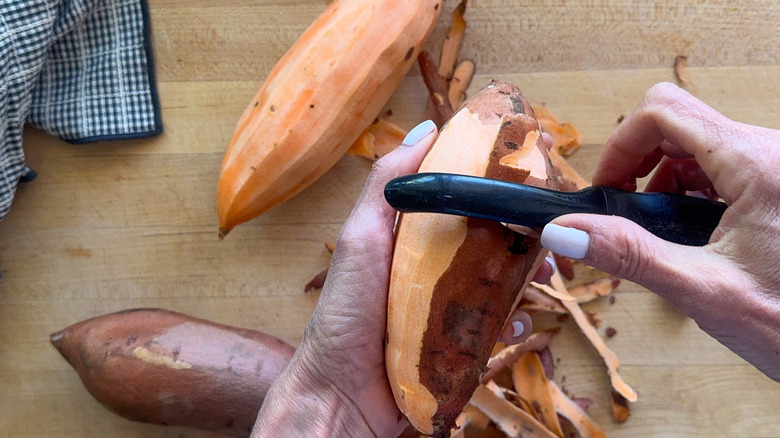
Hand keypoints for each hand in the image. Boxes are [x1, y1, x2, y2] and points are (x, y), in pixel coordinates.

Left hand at [252, 120, 553, 436]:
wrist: (342, 395)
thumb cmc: (344, 314)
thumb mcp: (361, 238)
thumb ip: (386, 185)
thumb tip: (425, 128)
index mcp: (411, 235)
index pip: (459, 198)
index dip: (495, 182)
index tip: (531, 168)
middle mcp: (432, 266)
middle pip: (490, 239)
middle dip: (525, 233)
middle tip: (549, 231)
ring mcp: (446, 306)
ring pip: (501, 282)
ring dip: (528, 276)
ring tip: (546, 275)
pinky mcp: (459, 343)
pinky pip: (497, 327)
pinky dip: (514, 323)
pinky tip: (518, 324)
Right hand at [540, 82, 779, 380]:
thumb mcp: (702, 290)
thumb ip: (629, 255)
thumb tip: (564, 231)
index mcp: (756, 165)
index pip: (664, 110)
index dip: (621, 144)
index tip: (606, 189)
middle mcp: (770, 152)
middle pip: (677, 123)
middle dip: (636, 164)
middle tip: (623, 214)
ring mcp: (774, 166)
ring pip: (696, 143)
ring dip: (661, 180)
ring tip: (658, 232)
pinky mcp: (774, 183)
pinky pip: (719, 164)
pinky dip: (689, 190)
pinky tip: (690, 233)